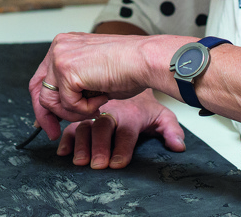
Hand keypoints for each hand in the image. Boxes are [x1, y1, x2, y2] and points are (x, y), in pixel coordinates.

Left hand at [30, 32, 153, 139]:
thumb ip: (74, 85)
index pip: (42, 78)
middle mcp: (59, 47)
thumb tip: (57, 109)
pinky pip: (67, 103)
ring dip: (72, 112)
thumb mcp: (93, 75)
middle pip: (38, 89)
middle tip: (54, 132)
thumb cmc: (130, 67)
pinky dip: (85, 109)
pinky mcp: (66, 70)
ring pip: (50, 100)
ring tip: (95, 106)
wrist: (145, 60)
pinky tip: (101, 98)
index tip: (47, 122)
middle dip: (46, 115)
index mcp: (66, 45)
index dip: (43, 103)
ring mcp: (60, 57)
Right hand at [57, 91, 184, 168]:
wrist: (132, 75)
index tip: (117, 164)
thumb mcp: (162, 115)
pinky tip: (63, 150)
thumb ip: (170, 129)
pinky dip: (65, 135)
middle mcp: (112, 110)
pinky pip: (70, 121)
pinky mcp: (82, 110)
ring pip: (84, 123)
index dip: (122, 148)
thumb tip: (177, 146)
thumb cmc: (144, 104)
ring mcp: (95, 109)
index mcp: (132, 113)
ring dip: (80, 142)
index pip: (127, 130)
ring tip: (79, 160)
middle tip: (97, 164)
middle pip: (103, 127)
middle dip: (99, 146)